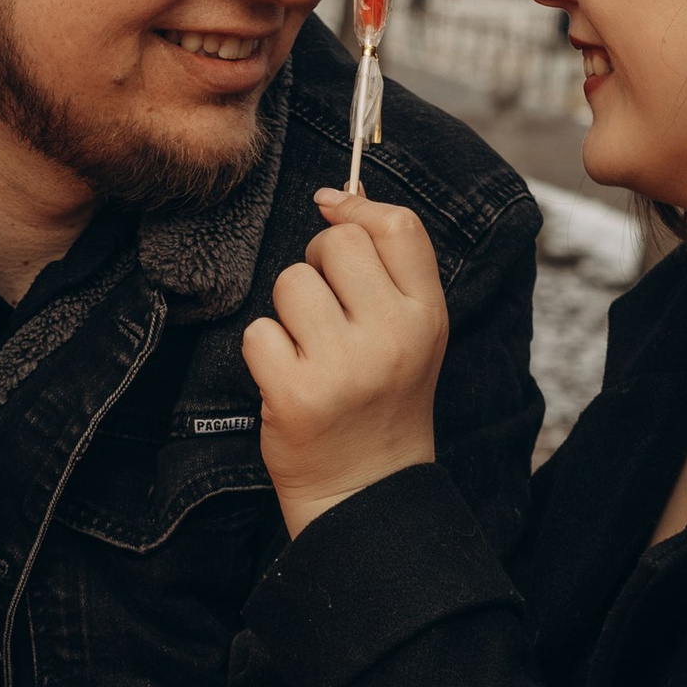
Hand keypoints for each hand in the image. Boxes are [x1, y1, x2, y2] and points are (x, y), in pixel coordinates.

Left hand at [242, 188, 447, 534]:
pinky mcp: (297, 394)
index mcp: (428, 316)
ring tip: (309, 350)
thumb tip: (336, 196)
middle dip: (316, 263)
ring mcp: (345, 366)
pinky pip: (258, 332)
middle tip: (323, 308)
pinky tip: (289, 379)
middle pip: (336, 244)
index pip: (400, 227)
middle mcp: (394, 337)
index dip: (357, 210)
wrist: (366, 490)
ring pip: (291, 283)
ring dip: (287, 312)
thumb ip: (388, 266)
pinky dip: (264, 352)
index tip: (332, 214)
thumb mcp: (412, 332)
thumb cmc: (382, 398)